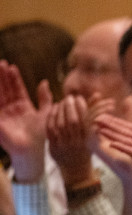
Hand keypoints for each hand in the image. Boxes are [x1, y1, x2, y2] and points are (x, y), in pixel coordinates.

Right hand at [0, 61, 49, 181]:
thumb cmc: (40, 134)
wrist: (32, 150)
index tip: (12, 66)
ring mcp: (3, 114)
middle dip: (3, 76)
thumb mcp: (45, 113)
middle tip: (1, 63)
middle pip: (6, 89)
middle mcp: (11, 109)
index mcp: (23, 106)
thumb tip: (44, 82)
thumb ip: (45, 98)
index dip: (14, 78)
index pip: (17, 89)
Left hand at [46, 95, 95, 186]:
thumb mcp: (94, 134)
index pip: (85, 120)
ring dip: (60, 111)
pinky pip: (50, 131)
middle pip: (71, 121)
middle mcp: (77, 143)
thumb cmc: (87, 150)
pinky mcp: (54, 148)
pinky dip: (51, 118)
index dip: (81, 107)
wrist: (76, 171)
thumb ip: (94, 114)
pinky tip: (53, 110)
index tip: (80, 98)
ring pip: (60, 125)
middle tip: (69, 97)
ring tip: (61, 102)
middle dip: (70, 107)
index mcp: (88, 140)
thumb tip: (97, 95)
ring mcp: (64, 146)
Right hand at [95, 107, 131, 182]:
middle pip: (123, 134)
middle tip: (95, 121)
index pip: (128, 127)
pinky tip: (113, 143)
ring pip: (126, 142)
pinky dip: (124, 148)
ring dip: (113, 136)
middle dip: (110, 127)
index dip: (116, 122)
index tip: (102, 116)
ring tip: (99, 130)